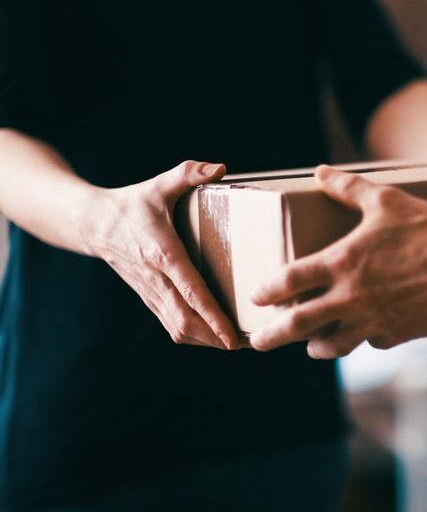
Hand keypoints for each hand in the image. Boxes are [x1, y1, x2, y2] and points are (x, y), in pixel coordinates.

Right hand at [82, 161, 237, 348]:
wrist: (92, 223)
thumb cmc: (132, 203)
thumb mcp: (159, 184)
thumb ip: (188, 173)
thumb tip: (219, 168)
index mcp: (163, 253)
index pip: (190, 291)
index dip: (212, 315)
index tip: (232, 334)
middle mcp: (156, 279)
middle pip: (185, 321)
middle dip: (216, 337)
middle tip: (248, 343)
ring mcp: (151, 292)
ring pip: (177, 328)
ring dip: (206, 340)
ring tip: (238, 343)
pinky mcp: (149, 297)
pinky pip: (171, 324)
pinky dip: (193, 335)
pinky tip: (215, 336)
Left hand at [249, 167, 426, 357]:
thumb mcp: (387, 200)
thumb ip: (349, 188)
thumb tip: (320, 171)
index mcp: (341, 263)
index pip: (289, 281)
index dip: (268, 290)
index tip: (256, 296)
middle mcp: (350, 298)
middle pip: (298, 324)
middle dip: (273, 337)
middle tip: (259, 343)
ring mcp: (372, 321)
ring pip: (333, 345)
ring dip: (317, 347)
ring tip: (312, 347)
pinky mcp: (396, 334)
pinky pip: (373, 342)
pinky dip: (367, 339)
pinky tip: (369, 335)